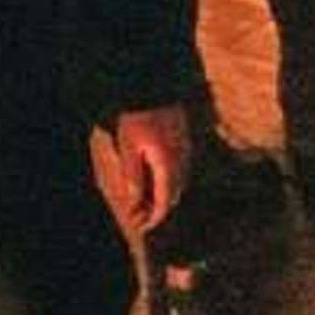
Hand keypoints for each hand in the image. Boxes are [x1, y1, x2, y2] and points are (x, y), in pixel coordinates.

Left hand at [94, 104, 193, 235]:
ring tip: (144, 199)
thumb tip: (135, 203)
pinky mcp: (184, 140)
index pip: (164, 201)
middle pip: (174, 194)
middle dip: (158, 208)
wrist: (151, 87)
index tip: (142, 227)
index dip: (154, 218)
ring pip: (179, 182)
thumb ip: (133, 177)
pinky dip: (168, 180)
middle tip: (139, 215)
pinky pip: (180, 168)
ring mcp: (185, 149)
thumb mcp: (128, 148)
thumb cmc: (136, 117)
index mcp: (167, 164)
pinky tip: (155, 177)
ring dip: (164, 194)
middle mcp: (181, 159)